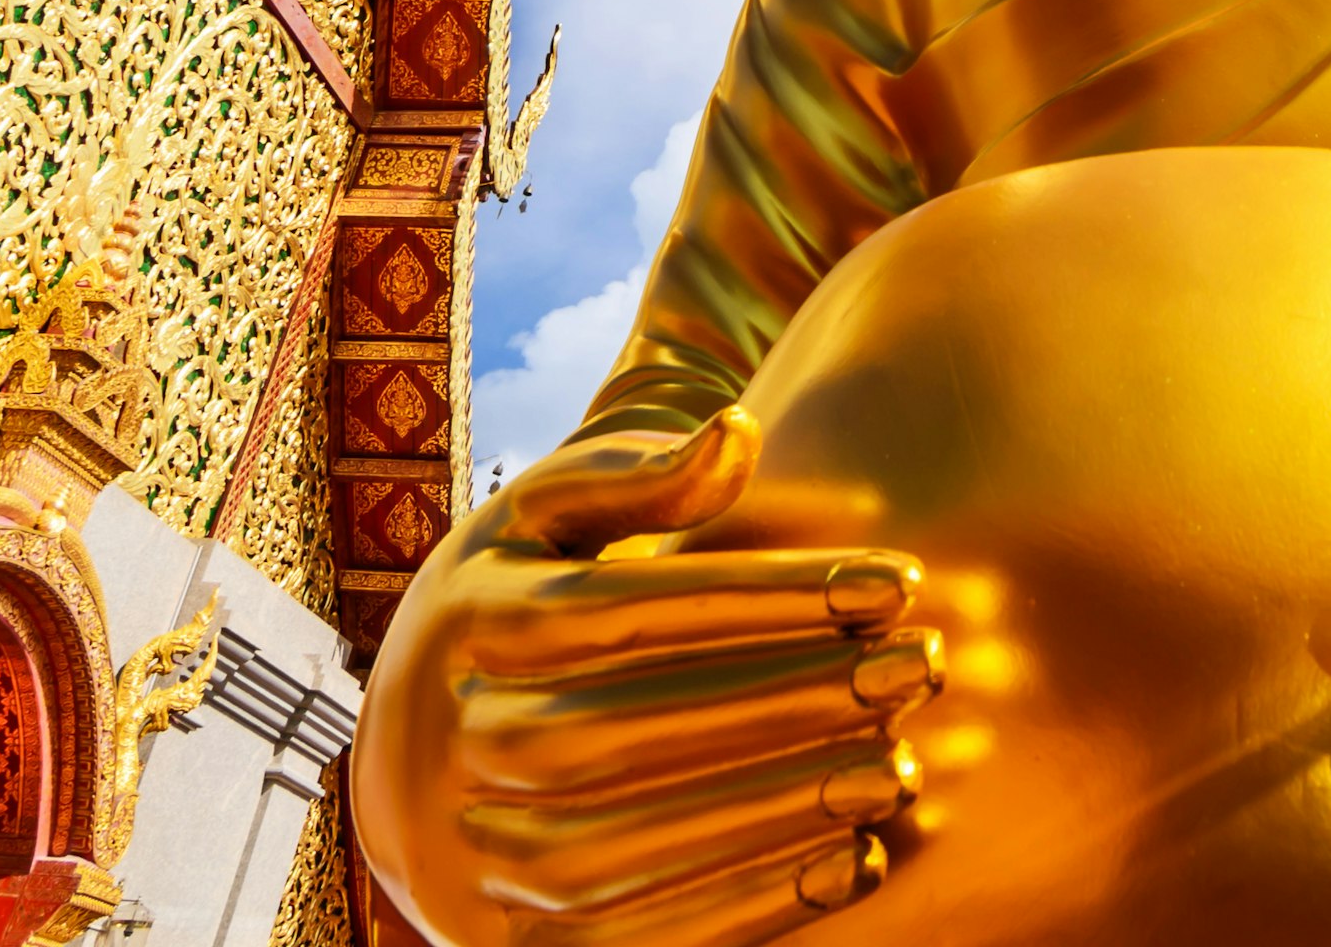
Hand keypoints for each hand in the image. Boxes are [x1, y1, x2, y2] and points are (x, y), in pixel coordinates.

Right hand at [351, 411, 944, 946]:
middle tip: (912, 672)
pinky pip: (631, 938)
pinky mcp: (514, 940)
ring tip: (897, 768)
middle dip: (785, 702)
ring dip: (774, 812)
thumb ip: (638, 477)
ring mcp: (472, 853)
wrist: (418, 748)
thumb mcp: (548, 517)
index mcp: (469, 621)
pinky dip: (744, 911)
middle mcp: (455, 742)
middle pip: (625, 729)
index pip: (626, 608)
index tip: (894, 579)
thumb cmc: (519, 597)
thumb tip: (737, 434)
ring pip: (629, 844)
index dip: (766, 595)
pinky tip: (850, 862)